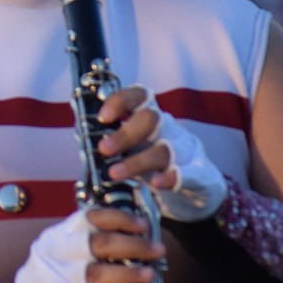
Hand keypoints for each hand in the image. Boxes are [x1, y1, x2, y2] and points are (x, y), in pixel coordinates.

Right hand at [13, 207, 163, 282]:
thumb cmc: (58, 273)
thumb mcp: (67, 249)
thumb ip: (94, 240)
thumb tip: (139, 235)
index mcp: (60, 234)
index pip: (90, 217)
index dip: (120, 218)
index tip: (142, 224)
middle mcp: (56, 252)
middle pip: (96, 243)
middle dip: (132, 245)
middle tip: (157, 250)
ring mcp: (56, 278)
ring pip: (93, 272)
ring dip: (127, 273)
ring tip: (149, 274)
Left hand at [95, 85, 226, 221]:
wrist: (199, 186)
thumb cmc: (155, 161)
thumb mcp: (135, 147)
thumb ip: (113, 141)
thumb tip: (83, 137)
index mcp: (151, 118)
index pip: (140, 96)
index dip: (121, 100)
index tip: (103, 117)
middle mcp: (168, 129)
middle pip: (151, 119)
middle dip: (124, 134)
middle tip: (103, 150)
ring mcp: (184, 151)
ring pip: (164, 150)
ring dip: (137, 161)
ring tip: (114, 173)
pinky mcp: (198, 175)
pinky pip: (187, 173)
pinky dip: (172, 177)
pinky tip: (157, 183)